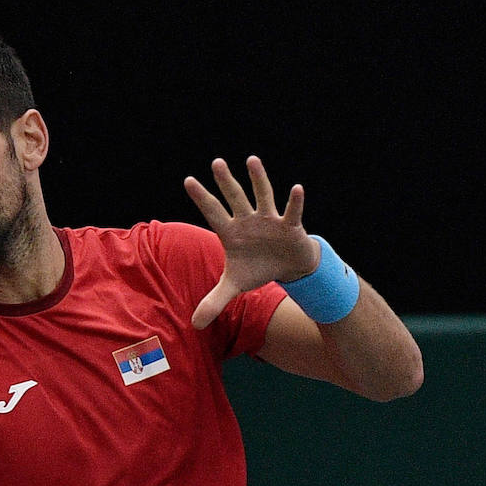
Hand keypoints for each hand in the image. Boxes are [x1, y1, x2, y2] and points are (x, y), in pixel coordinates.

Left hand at [183, 156, 320, 328]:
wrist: (287, 268)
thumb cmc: (257, 269)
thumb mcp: (234, 286)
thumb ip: (214, 301)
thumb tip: (194, 325)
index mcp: (231, 232)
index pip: (212, 212)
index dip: (201, 198)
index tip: (188, 180)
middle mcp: (248, 221)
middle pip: (235, 198)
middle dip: (226, 182)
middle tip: (216, 162)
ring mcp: (269, 220)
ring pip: (263, 196)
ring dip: (258, 179)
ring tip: (252, 160)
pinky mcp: (289, 226)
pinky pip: (292, 212)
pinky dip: (294, 201)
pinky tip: (296, 188)